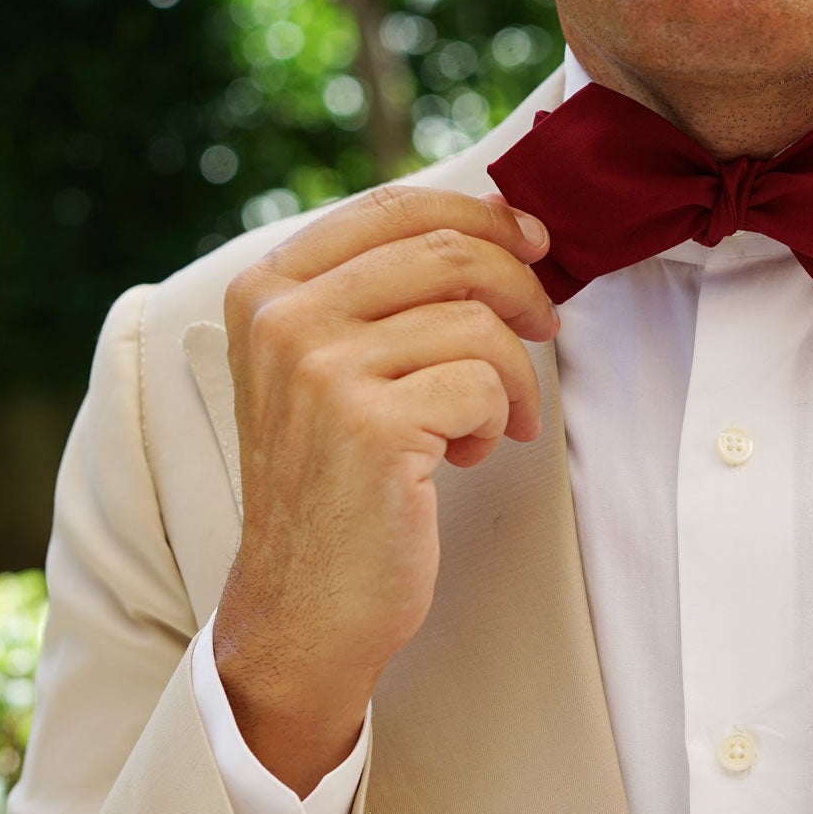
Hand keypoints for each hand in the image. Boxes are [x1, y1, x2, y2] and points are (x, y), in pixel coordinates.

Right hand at [213, 183, 558, 794]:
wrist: (302, 606)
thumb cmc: (332, 489)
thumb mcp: (326, 372)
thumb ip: (379, 298)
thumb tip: (503, 229)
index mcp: (266, 289)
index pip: (394, 208)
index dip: (481, 216)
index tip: (532, 244)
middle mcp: (284, 318)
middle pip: (447, 252)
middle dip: (520, 288)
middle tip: (546, 328)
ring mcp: (322, 369)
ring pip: (477, 322)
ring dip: (511, 375)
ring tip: (489, 422)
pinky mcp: (372, 425)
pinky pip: (484, 384)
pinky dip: (496, 420)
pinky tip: (465, 455)